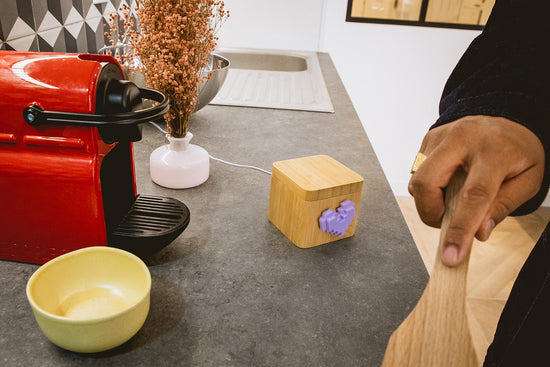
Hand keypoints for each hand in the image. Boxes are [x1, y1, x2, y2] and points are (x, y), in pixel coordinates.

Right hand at [408, 115, 544, 266]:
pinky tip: (448, 181)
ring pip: (417, 180)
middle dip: (429, 213)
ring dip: (429, 201)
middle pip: (427, 183)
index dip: (460, 229)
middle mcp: (462, 138)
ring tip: (452, 200)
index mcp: (494, 150)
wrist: (508, 117)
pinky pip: (417, 172)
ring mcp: (441, 136)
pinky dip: (428, 186)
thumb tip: (478, 233)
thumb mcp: (527, 181)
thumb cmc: (518, 151)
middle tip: (445, 224)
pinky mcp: (428, 139)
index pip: (473, 196)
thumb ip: (503, 207)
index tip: (451, 255)